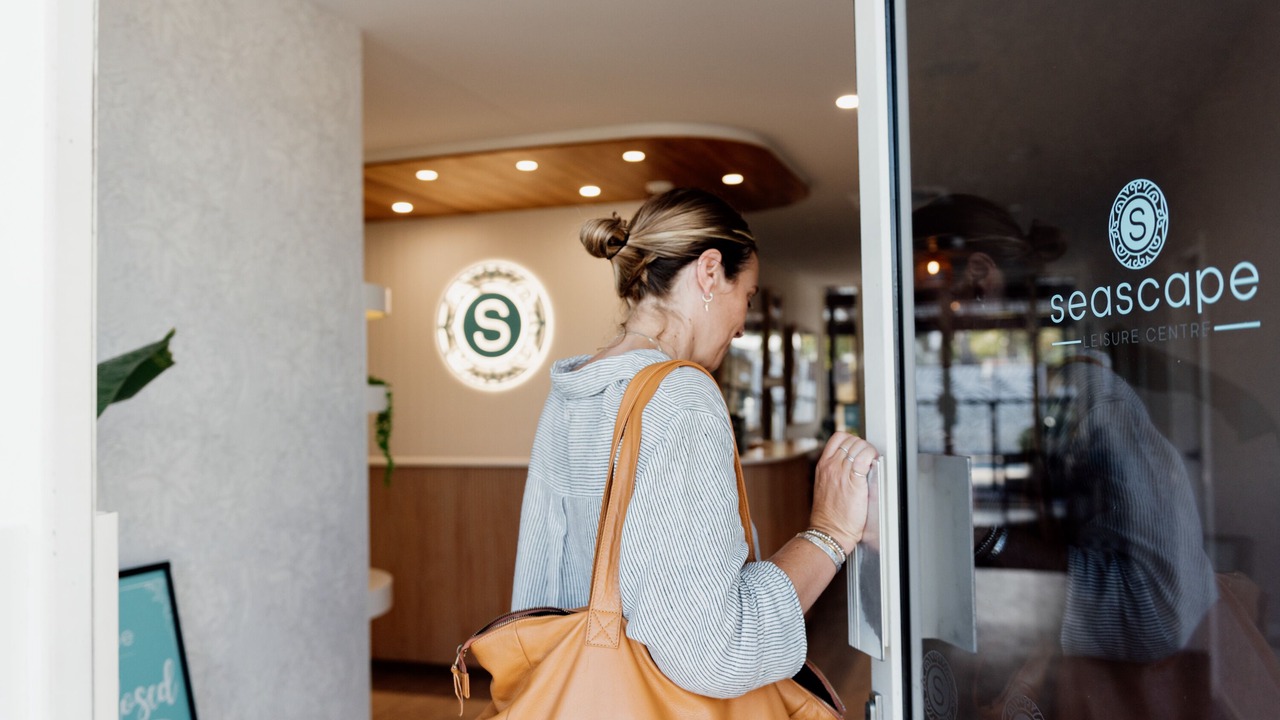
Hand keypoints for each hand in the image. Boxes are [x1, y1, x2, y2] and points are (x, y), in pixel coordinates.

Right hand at [810, 432, 876, 553]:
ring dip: (869, 451)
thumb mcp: (824, 487)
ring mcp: (841, 473)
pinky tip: (873, 466)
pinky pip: (864, 458)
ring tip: (872, 463)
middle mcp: (831, 466)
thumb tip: (852, 466)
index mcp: (823, 466)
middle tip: (868, 458)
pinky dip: (872, 457)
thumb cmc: (829, 515)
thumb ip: (834, 473)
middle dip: (863, 445)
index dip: (852, 440)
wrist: (829, 531)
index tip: (858, 449)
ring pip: (859, 446)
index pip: (838, 438)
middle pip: (851, 440)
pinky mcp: (854, 482)